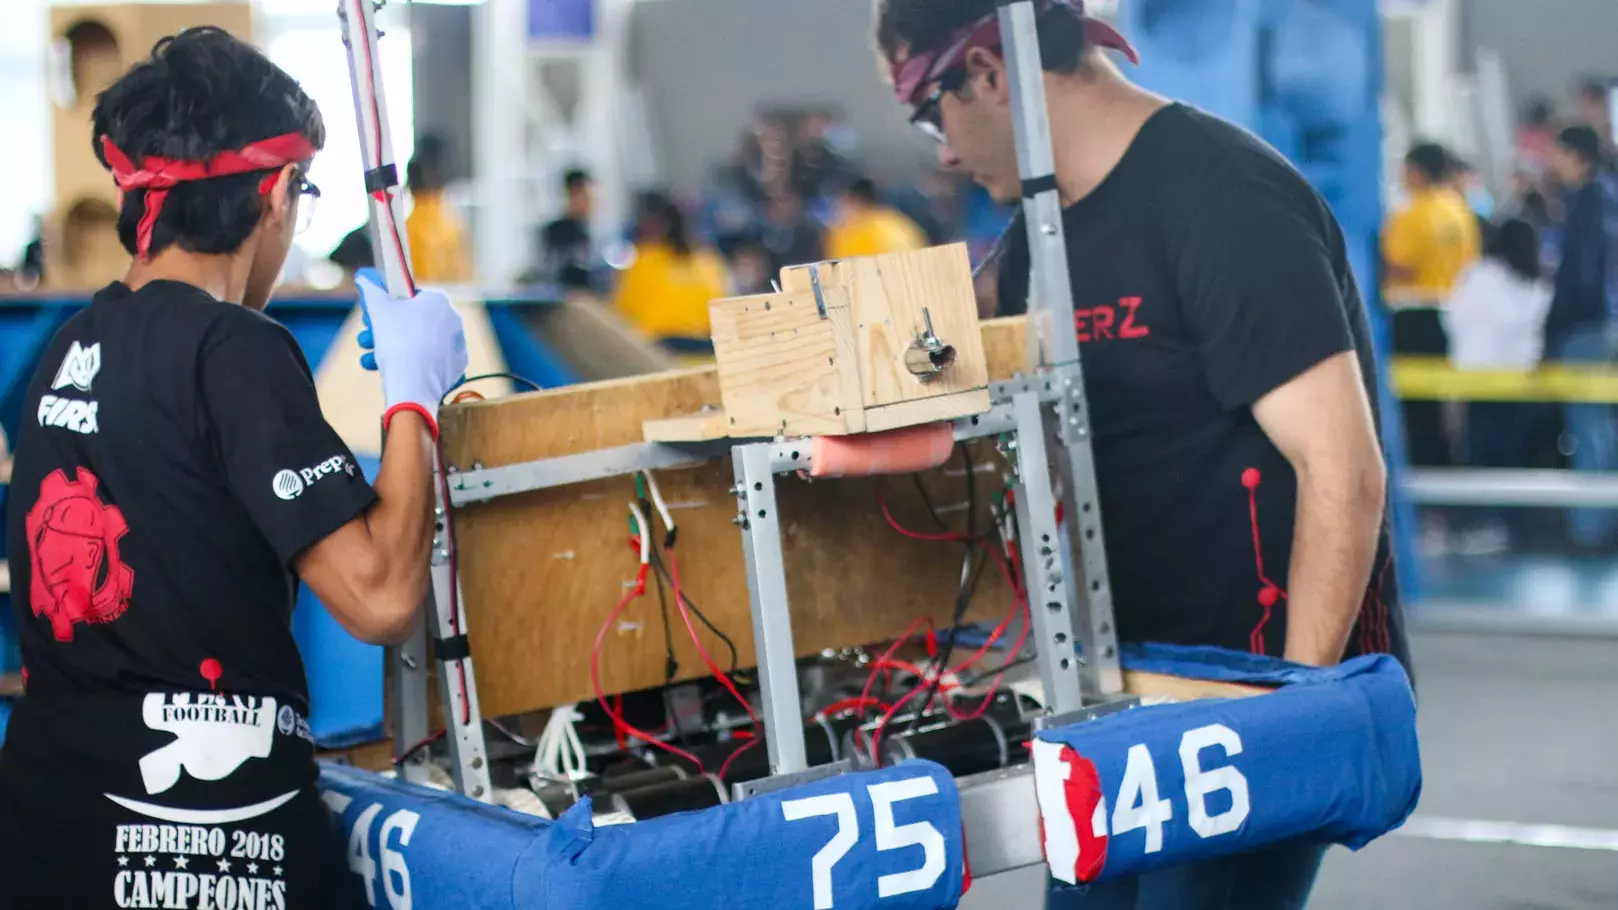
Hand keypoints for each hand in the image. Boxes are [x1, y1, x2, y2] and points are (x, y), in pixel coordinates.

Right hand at [355, 269, 468, 436]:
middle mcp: (454, 320)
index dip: (387, 306)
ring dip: (390, 348)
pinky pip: (429, 362)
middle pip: (412, 321)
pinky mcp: (456, 367)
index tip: (371, 316)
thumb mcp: (378, 308)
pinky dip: (410, 364)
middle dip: (384, 330)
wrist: (414, 384)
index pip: (409, 297)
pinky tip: (390, 371)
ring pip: (418, 343)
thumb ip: (370, 289)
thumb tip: (364, 276)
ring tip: (369, 358)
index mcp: (439, 300)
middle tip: (366, 338)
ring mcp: (457, 345)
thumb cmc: (397, 341)